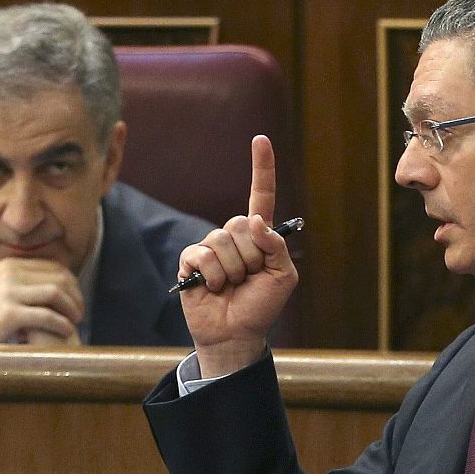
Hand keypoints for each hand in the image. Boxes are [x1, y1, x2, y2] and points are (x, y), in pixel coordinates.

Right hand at [0, 258, 83, 345]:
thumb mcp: (0, 292)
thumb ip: (23, 285)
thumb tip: (53, 285)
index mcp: (10, 264)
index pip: (53, 266)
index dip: (72, 283)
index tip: (77, 300)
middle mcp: (9, 273)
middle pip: (58, 277)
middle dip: (75, 296)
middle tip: (80, 313)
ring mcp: (8, 292)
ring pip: (55, 293)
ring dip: (71, 308)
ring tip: (76, 322)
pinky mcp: (9, 314)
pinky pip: (46, 315)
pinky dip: (61, 324)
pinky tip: (67, 332)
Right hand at [177, 134, 297, 376]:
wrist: (236, 334)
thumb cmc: (261, 307)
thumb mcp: (283, 276)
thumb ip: (276, 247)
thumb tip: (255, 221)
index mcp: (258, 236)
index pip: (260, 195)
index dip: (262, 168)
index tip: (260, 139)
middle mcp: (233, 237)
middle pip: (240, 224)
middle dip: (250, 256)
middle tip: (248, 279)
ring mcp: (210, 248)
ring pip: (222, 242)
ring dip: (232, 270)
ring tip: (230, 287)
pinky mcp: (191, 262)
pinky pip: (203, 256)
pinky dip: (212, 276)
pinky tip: (211, 288)